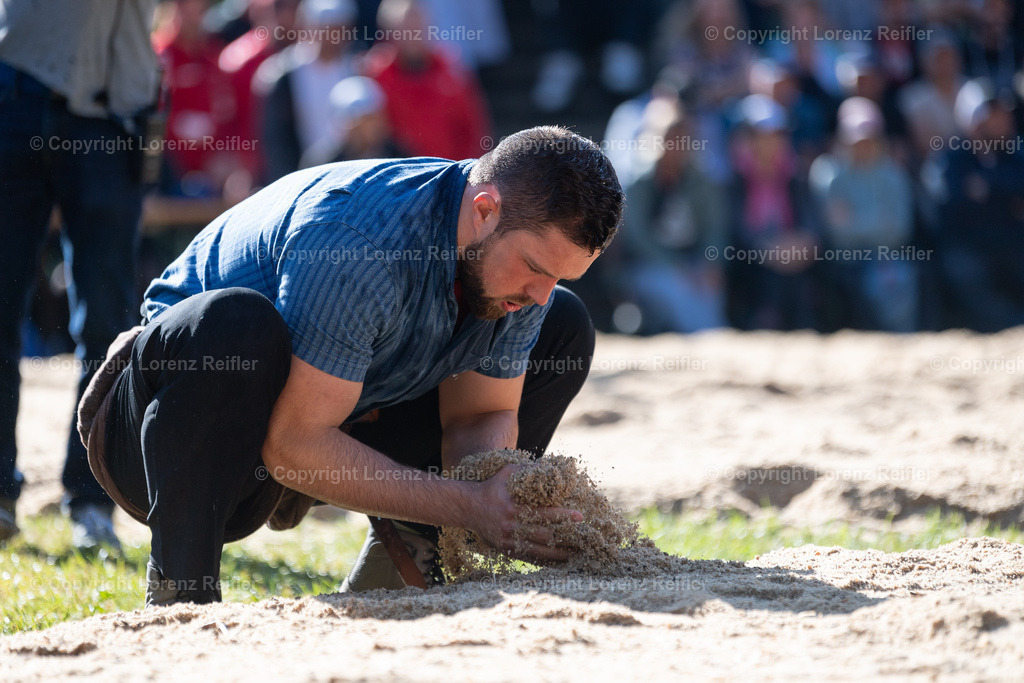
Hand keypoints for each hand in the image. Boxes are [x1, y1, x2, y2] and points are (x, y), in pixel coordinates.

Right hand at [468, 465, 582, 562]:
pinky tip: (558, 560)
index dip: (563, 516)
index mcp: (513, 508)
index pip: (544, 514)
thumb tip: (553, 468)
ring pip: (538, 551)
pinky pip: (528, 558)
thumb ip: (530, 470)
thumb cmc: (493, 486)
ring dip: (559, 553)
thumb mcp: (509, 472)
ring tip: (576, 553)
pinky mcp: (505, 550)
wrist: (468, 507)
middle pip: (544, 535)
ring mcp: (507, 541)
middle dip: (566, 537)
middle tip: (585, 539)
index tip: (580, 517)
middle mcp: (510, 527)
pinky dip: (545, 560)